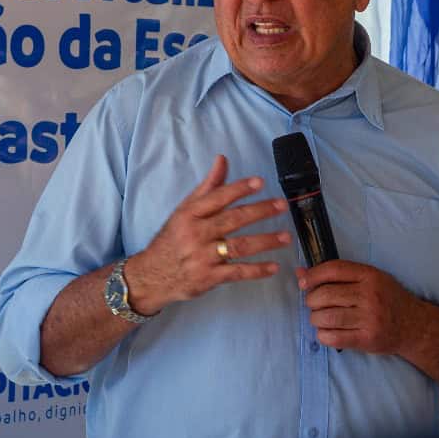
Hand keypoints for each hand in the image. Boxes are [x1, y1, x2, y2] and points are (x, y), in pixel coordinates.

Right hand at [126, 155, 290, 315]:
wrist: (152, 276)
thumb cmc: (173, 239)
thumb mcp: (185, 211)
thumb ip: (208, 187)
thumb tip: (222, 160)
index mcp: (190, 214)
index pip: (217, 197)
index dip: (239, 189)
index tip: (260, 182)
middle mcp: (196, 233)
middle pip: (233, 219)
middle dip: (260, 211)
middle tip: (281, 206)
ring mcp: (203, 257)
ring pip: (239, 246)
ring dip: (265, 241)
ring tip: (286, 237)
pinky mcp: (208, 277)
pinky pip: (237, 272)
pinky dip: (257, 270)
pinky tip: (274, 267)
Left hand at [297, 260, 422, 353]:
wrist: (414, 325)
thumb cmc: (387, 298)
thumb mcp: (369, 279)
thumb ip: (338, 275)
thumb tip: (300, 272)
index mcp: (369, 275)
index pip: (333, 270)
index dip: (313, 275)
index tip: (303, 282)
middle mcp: (370, 295)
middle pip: (325, 295)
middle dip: (311, 300)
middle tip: (314, 304)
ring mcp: (369, 318)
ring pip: (326, 317)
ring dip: (315, 319)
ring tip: (320, 318)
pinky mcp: (367, 339)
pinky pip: (333, 337)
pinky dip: (323, 335)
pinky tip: (326, 332)